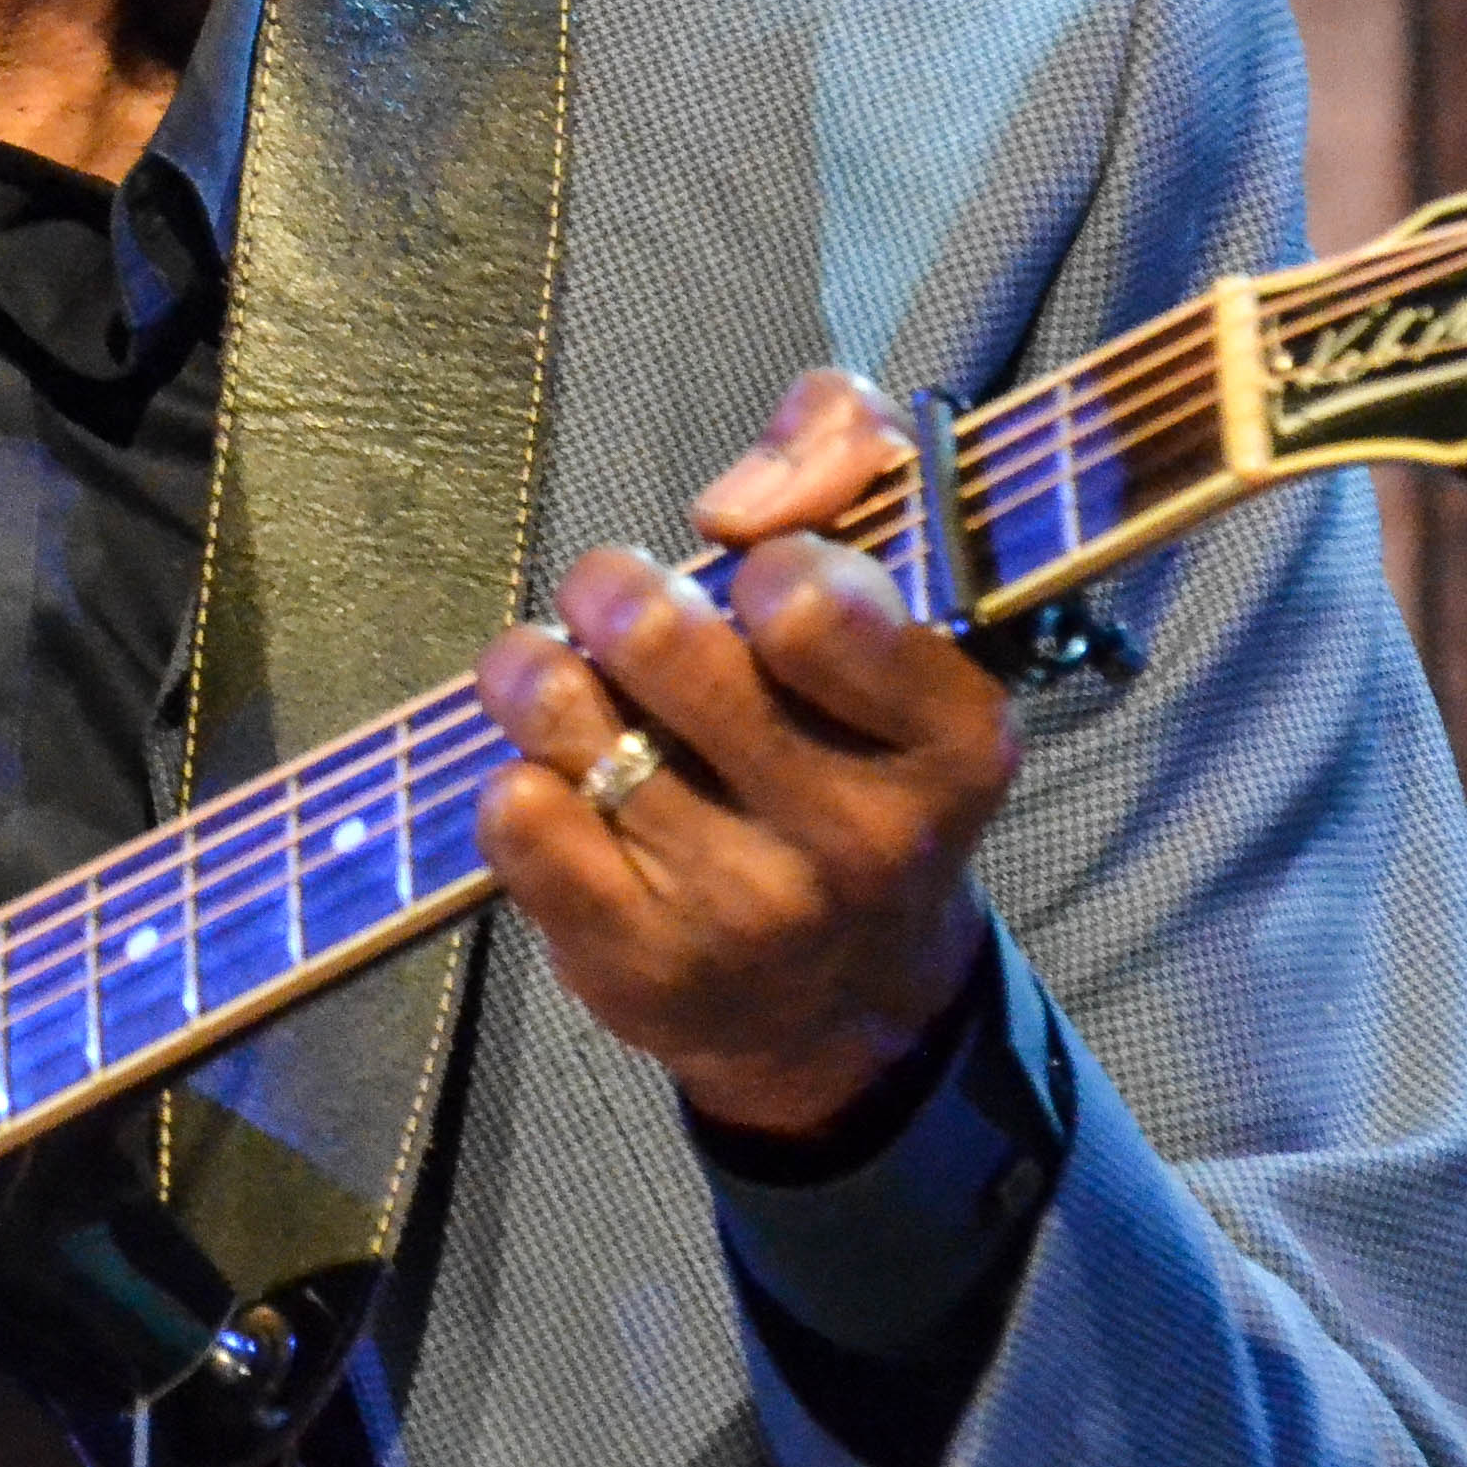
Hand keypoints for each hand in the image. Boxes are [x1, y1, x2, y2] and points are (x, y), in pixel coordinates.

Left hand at [471, 369, 1017, 1139]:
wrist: (841, 1008)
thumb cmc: (850, 750)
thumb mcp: (898, 604)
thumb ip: (845, 459)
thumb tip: (737, 496)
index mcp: (955, 739)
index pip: (812, 598)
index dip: (761, 558)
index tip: (752, 575)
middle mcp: (863, 839)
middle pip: (664, 641)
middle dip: (613, 588)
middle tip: (614, 598)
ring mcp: (748, 914)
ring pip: (570, 722)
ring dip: (536, 672)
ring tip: (549, 673)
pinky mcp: (641, 969)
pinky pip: (518, 820)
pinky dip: (511, 776)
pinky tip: (551, 781)